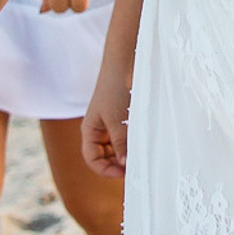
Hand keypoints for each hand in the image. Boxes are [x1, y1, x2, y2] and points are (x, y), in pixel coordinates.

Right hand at [83, 51, 131, 179]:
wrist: (125, 61)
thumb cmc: (116, 89)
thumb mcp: (117, 120)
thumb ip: (121, 143)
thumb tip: (125, 164)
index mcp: (90, 130)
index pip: (92, 160)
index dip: (106, 170)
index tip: (125, 173)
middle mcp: (98, 129)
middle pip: (103, 156)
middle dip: (116, 163)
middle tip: (135, 168)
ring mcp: (110, 123)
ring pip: (116, 147)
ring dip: (125, 153)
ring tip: (140, 155)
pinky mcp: (122, 116)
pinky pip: (125, 136)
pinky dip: (132, 142)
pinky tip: (143, 142)